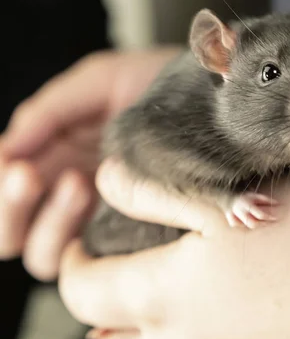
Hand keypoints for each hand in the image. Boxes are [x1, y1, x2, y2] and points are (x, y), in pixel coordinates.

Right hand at [0, 47, 181, 279]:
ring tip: (76, 181)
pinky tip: (98, 194)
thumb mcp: (103, 82)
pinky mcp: (138, 233)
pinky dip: (81, 235)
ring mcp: (106, 218)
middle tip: (27, 174)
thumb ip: (51, 109)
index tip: (11, 160)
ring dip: (49, 222)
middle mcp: (76, 192)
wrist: (218, 91)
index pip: (10, 190)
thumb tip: (7, 147)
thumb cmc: (164, 84)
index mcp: (60, 157)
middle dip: (12, 207)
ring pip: (45, 255)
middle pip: (13, 234)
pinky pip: (95, 257)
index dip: (1, 186)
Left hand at [59, 158, 289, 338]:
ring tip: (155, 295)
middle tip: (117, 270)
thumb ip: (160, 195)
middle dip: (99, 307)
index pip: (83, 291)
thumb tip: (106, 181)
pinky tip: (203, 311)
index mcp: (171, 296)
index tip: (81, 240)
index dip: (70, 262)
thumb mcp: (236, 202)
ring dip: (134, 333)